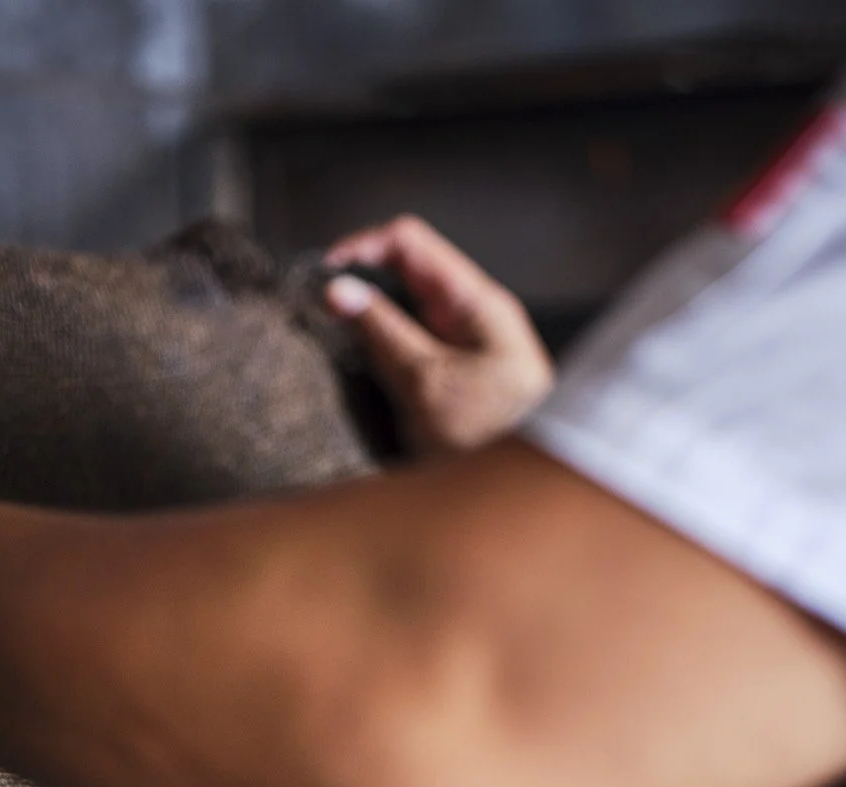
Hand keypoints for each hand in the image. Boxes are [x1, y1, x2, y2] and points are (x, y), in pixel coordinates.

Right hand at [325, 216, 552, 455]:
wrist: (522, 484)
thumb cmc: (488, 437)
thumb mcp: (426, 384)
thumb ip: (382, 332)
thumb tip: (338, 290)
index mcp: (475, 300)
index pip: (410, 243)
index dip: (363, 247)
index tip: (325, 275)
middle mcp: (472, 309)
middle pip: (407, 270)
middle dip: (363, 282)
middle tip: (323, 310)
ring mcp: (465, 335)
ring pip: (407, 303)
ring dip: (371, 315)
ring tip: (339, 336)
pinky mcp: (455, 362)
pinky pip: (413, 334)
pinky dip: (385, 340)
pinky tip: (365, 360)